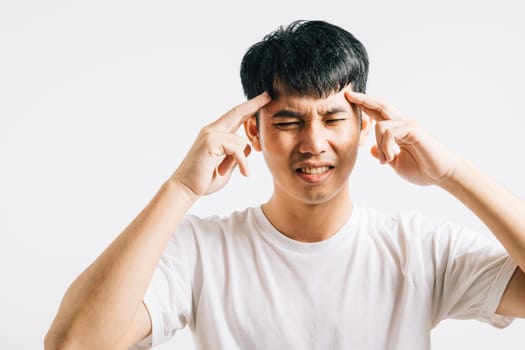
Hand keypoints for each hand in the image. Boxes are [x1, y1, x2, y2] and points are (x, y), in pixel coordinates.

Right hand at [171, 92, 270, 195]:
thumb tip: (247, 147)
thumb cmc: (204, 180)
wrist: (185, 189)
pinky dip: (242, 163)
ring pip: (241, 140)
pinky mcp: (210, 141)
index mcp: (215, 134)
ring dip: (242, 159)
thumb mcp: (227, 166)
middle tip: (268, 96)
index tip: (263, 100)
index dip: (249, 108)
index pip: (235, 117)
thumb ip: (236, 154)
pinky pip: (237, 149)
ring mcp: (210, 134)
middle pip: (237, 112)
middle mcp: (212, 130)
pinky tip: (243, 173)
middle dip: (253, 104)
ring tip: (234, 172)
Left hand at [345, 89, 460, 185]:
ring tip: (386, 160)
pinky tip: (391, 157)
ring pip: (380, 125)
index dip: (364, 105)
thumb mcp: (396, 163)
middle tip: (348, 94)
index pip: (378, 113)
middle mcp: (403, 123)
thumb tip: (372, 149)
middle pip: (380, 105)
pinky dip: (386, 146)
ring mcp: (409, 125)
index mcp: (398, 130)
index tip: (349, 98)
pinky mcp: (414, 130)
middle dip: (363, 100)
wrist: (443, 175)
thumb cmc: (423, 170)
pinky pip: (390, 132)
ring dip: (379, 145)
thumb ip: (384, 154)